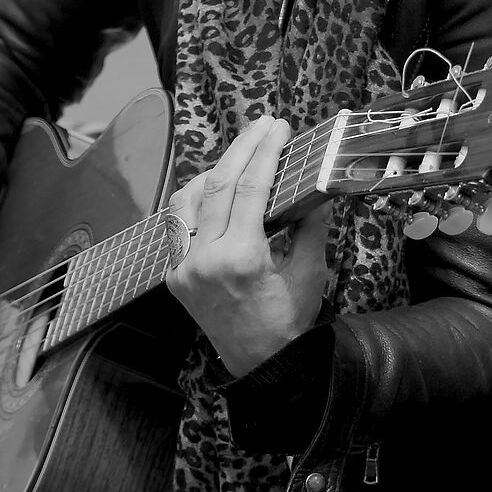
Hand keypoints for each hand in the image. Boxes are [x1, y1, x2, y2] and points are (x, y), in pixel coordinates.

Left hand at [165, 116, 330, 378]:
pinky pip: (176, 226)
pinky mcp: (173, 276)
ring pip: (186, 200)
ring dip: (210, 171)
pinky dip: (191, 201)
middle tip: (261, 126)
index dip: (264, 152)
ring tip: (238, 155)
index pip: (251, 189)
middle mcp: (204, 259)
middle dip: (240, 149)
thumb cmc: (290, 322)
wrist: (261, 366)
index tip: (277, 128)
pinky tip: (210, 188)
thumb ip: (311, 227)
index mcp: (241, 258)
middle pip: (217, 185)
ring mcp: (183, 267)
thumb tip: (318, 186)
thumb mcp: (309, 274)